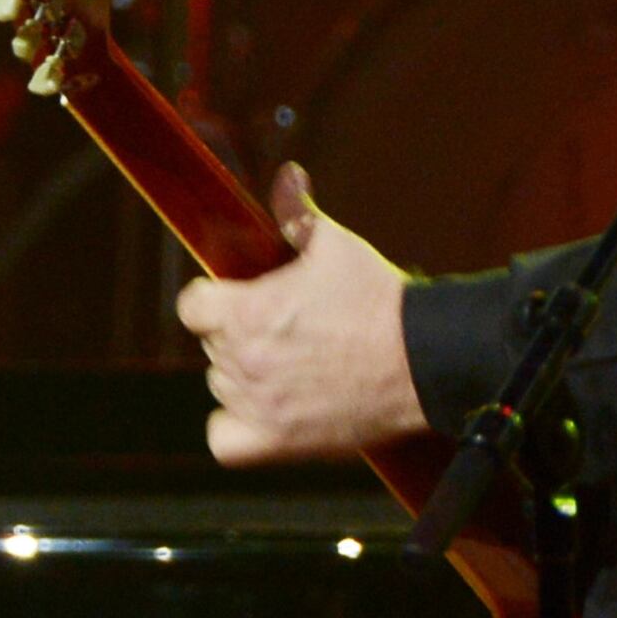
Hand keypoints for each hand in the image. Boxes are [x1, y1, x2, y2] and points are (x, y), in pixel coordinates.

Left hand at [176, 164, 425, 466]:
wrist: (424, 360)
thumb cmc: (380, 299)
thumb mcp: (336, 245)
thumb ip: (297, 212)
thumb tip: (289, 174)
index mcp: (246, 312)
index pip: (192, 305)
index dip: (214, 297)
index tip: (241, 296)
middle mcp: (243, 361)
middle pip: (211, 344)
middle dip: (239, 332)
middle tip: (288, 327)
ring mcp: (257, 406)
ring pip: (222, 385)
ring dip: (245, 375)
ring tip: (293, 363)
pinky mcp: (277, 443)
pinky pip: (224, 440)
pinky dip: (236, 427)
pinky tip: (263, 408)